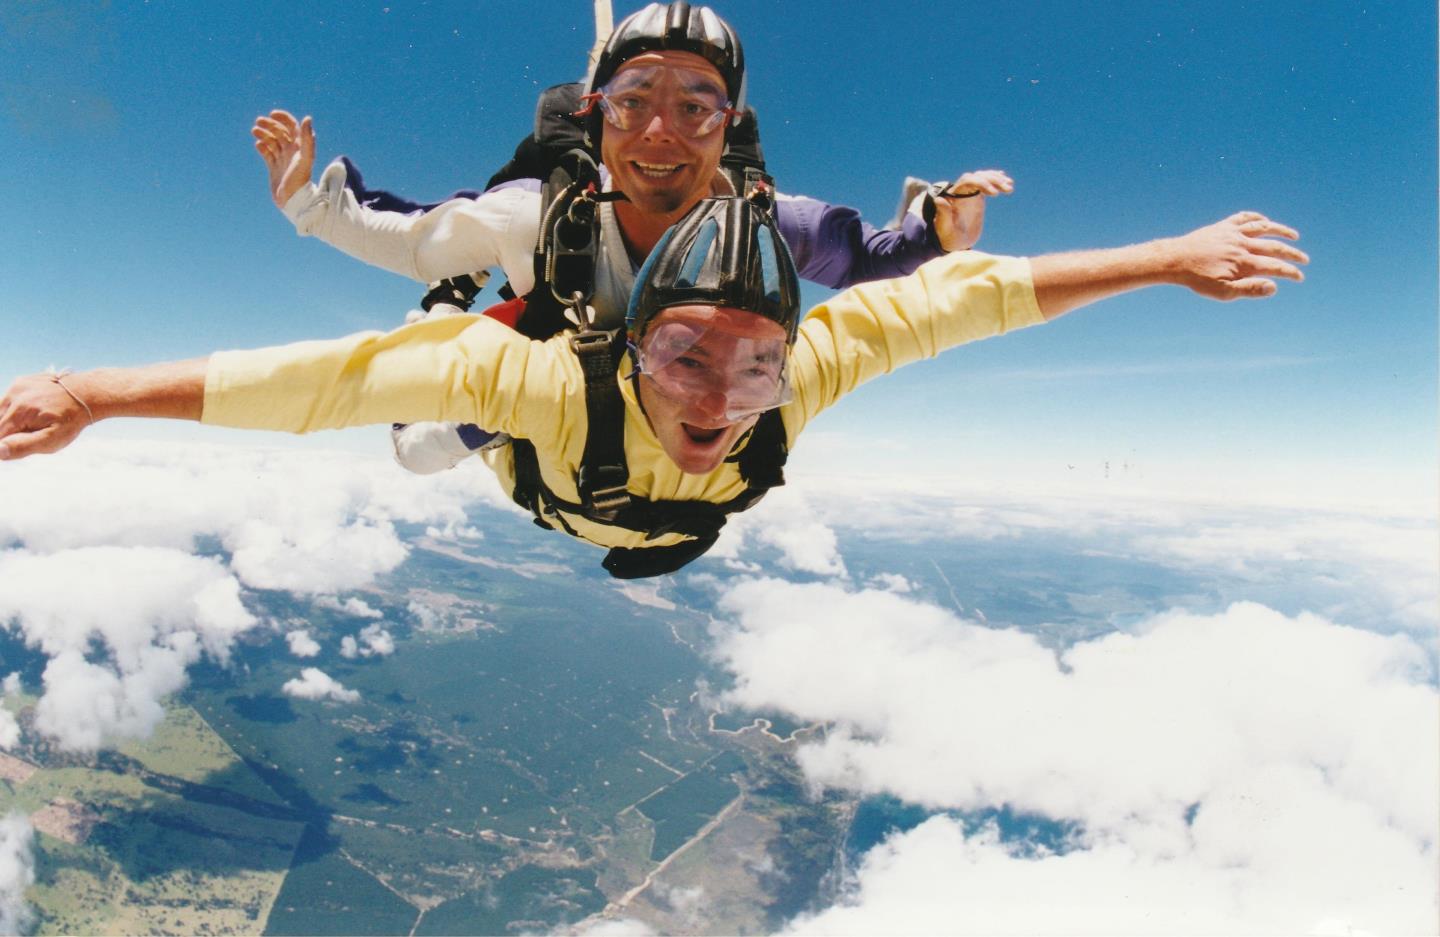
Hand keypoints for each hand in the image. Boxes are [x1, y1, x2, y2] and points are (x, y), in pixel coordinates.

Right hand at [0, 373, 92, 460]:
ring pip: (1, 411)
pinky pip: (8, 400)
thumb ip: (23, 446)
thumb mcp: (51, 440)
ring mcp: (17, 386)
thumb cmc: (70, 421)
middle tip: (34, 431)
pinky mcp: (20, 382)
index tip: (26, 441)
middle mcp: (14, 395)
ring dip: (10, 421)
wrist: (86, 395)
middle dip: (9, 432)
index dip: (6, 444)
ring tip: (36, 421)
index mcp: (19, 412)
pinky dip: (15, 409)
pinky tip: (34, 411)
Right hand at [252, 110, 315, 208]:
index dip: (283, 118)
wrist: (293, 201)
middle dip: (269, 125)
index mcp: (300, 147)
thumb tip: (308, 118)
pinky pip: (267, 154)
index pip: (292, 126)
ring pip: (271, 142)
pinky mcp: (274, 168)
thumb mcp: (305, 157)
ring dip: (263, 134)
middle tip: (258, 122)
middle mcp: (291, 152)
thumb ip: (307, 139)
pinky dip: (262, 147)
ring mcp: (282, 160)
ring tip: (254, 131)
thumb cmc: (301, 179)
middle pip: (279, 132)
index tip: (272, 114)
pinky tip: (258, 145)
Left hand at [932, 169, 1013, 251]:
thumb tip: (938, 199)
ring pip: (984, 178)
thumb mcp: (943, 227)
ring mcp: (970, 193)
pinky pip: (987, 184)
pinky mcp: (977, 197)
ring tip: (1010, 187)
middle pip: (978, 176)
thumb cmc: (947, 235)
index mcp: (954, 195)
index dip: (982, 183)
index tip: (995, 194)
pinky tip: (1007, 182)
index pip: (968, 180)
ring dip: (997, 180)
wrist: (953, 241)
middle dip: (993, 180)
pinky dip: (996, 181)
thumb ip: (942, 213)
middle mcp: (962, 191)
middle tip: (1008, 189)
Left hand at [1167, 212, 1307, 299]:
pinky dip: (1257, 218)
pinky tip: (1264, 222)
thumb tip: (1274, 287)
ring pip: (1264, 228)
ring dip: (1281, 231)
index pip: (1275, 266)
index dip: (1290, 272)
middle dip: (1292, 254)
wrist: (1175, 259)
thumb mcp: (1222, 292)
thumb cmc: (1197, 279)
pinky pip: (1244, 218)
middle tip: (1305, 260)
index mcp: (1244, 262)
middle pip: (1275, 246)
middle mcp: (1243, 244)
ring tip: (1294, 236)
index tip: (1300, 277)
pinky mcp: (1223, 226)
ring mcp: (1234, 233)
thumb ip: (1249, 289)